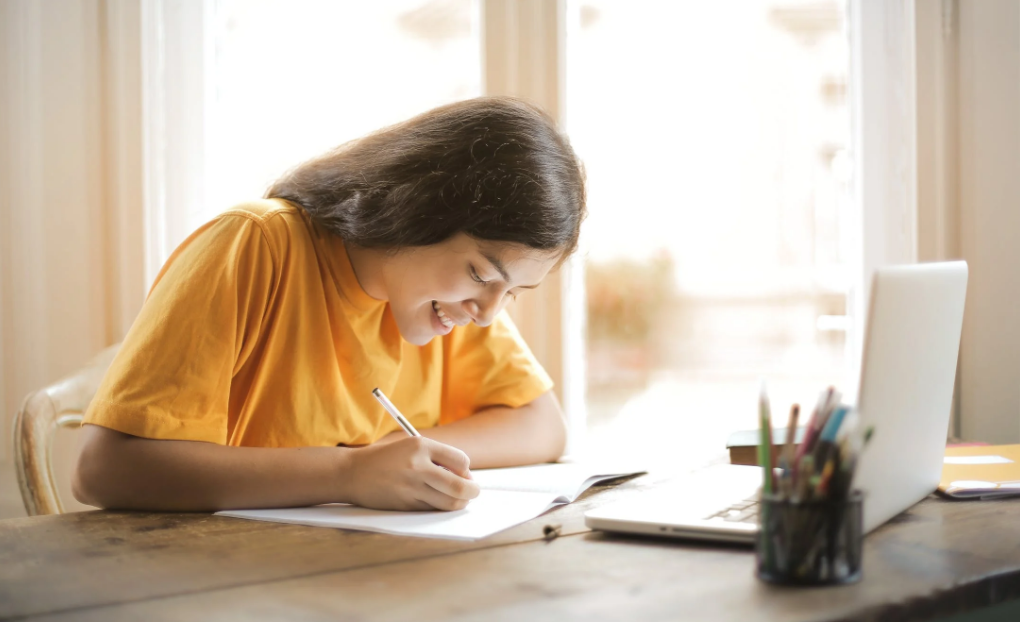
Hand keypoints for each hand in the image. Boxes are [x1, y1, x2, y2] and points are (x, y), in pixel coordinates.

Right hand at [345, 437, 479, 510]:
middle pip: (460, 486)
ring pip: (449, 502)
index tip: (464, 474)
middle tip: (473, 492)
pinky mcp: (405, 504)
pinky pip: (433, 509)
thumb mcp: (411, 447)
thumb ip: (438, 458)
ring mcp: (411, 487)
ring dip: (460, 502)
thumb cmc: (387, 459)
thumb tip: (466, 477)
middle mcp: (417, 466)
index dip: (466, 470)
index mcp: (421, 446)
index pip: (461, 460)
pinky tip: (436, 501)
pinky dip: (440, 507)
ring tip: (458, 499)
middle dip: (472, 491)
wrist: (353, 473)